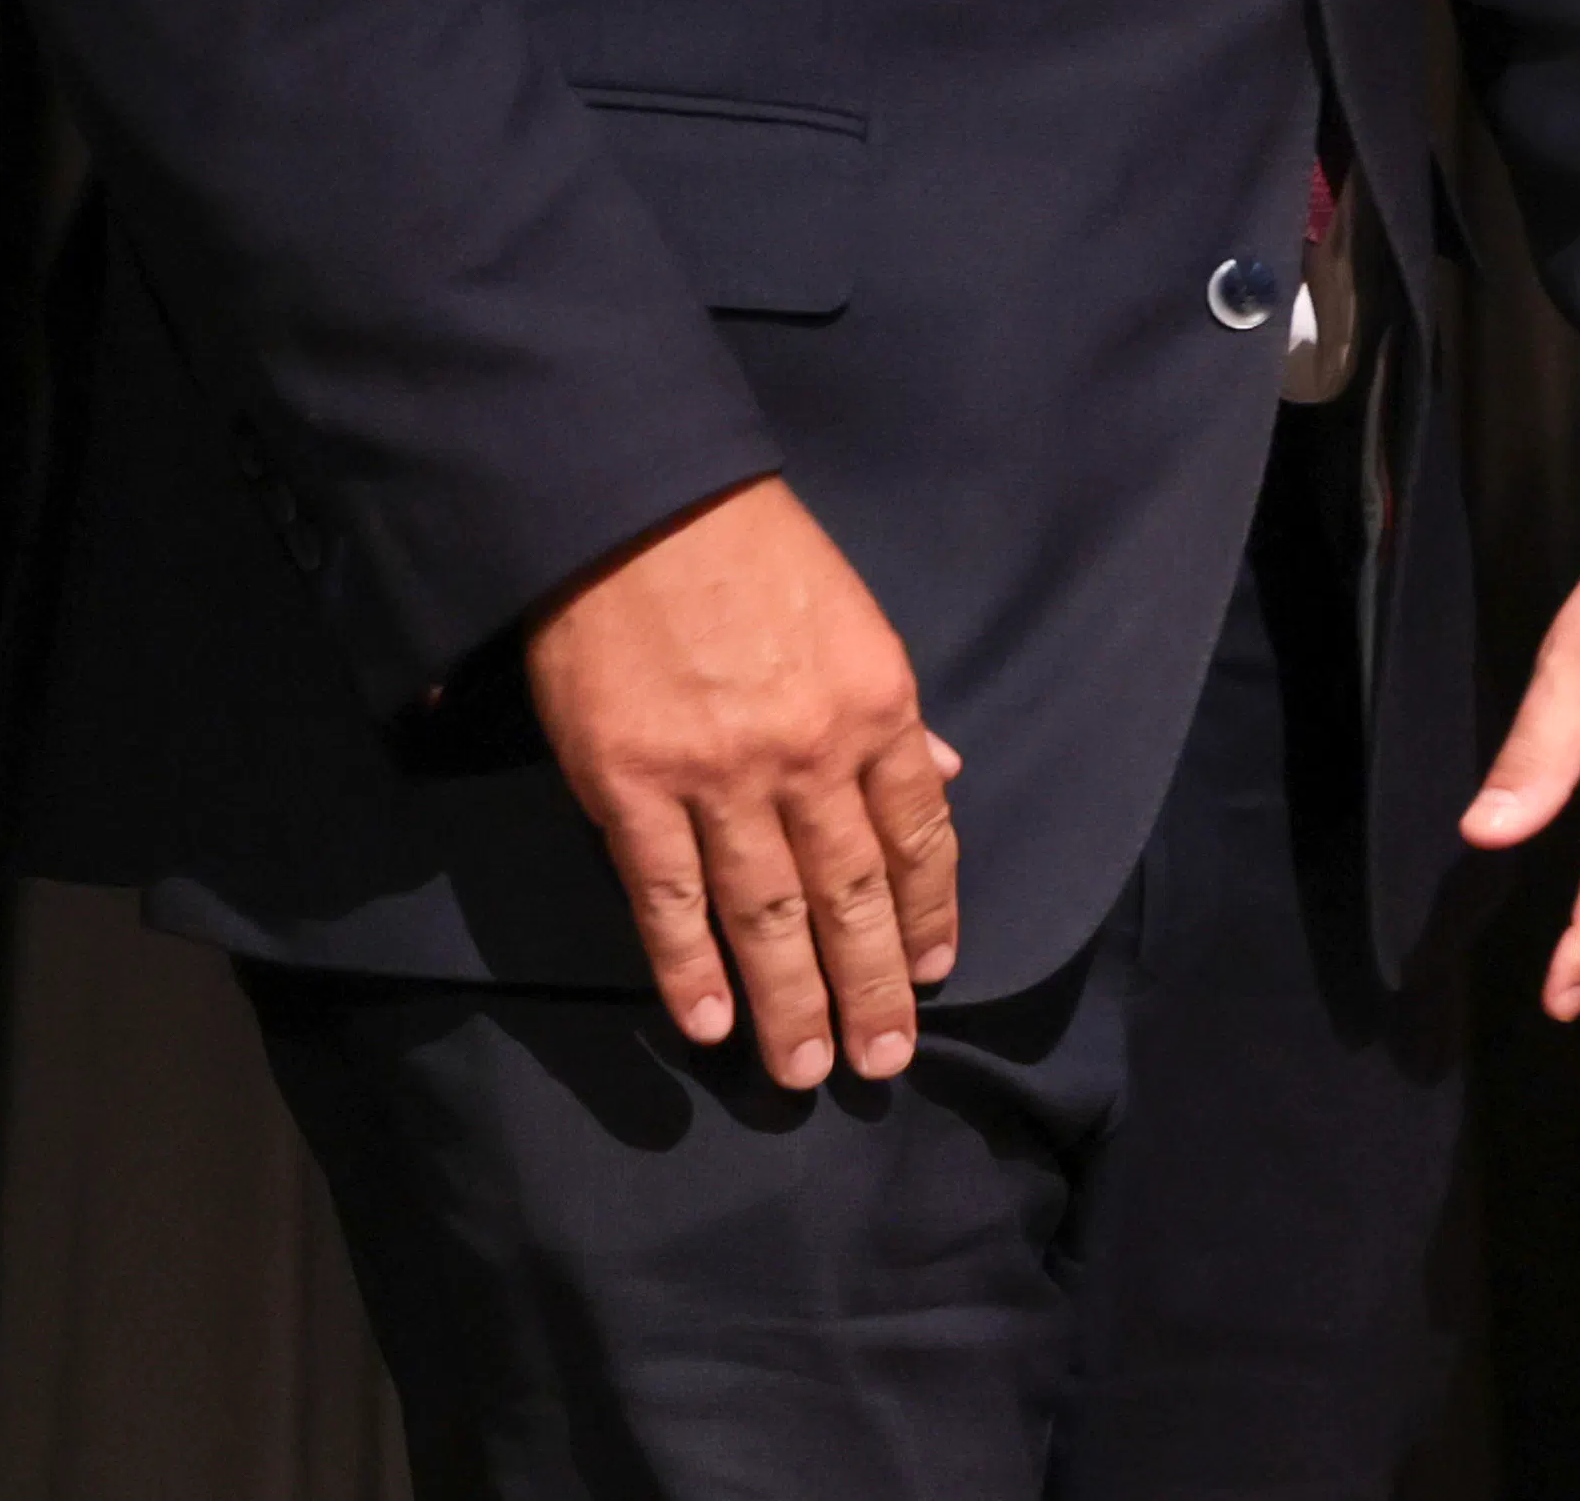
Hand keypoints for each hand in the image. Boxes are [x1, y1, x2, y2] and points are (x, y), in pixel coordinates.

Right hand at [521, 475, 963, 1089]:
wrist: (634, 507)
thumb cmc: (749, 549)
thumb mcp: (852, 615)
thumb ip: (894, 709)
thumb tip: (948, 770)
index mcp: (876, 704)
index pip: (919, 833)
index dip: (928, 911)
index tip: (931, 973)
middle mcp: (808, 753)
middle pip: (851, 894)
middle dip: (869, 987)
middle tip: (881, 1064)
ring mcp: (719, 778)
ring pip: (767, 915)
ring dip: (791, 1002)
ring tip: (805, 1072)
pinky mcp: (632, 790)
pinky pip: (669, 900)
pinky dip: (690, 969)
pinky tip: (711, 1024)